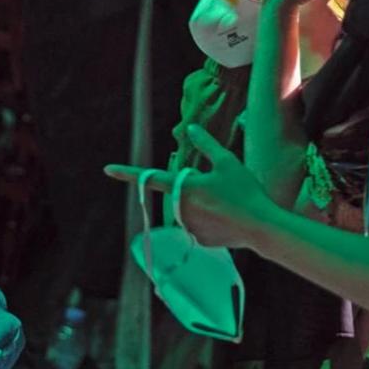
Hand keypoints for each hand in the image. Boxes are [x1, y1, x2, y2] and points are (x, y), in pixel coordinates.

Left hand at [105, 125, 279, 248]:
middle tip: (220, 188)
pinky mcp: (199, 240)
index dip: (127, 173)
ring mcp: (188, 227)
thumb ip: (206, 144)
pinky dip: (210, 221)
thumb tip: (191, 128)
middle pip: (179, 192)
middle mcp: (181, 209)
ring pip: (188, 209)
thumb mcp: (227, 162)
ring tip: (227, 204)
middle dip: (194, 188)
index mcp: (185, 187)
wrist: (261, 227)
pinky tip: (228, 220)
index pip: (150, 178)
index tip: (107, 169)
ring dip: (202, 204)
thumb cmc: (245, 191)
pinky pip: (198, 225)